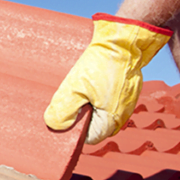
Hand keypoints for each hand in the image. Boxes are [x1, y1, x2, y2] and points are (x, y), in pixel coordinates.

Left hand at [44, 13, 171, 143]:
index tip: (62, 117)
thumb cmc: (101, 64)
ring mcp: (124, 102)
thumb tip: (55, 126)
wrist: (123, 41)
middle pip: (93, 125)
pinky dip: (94, 95)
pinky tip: (85, 84)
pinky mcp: (124, 90)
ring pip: (99, 112)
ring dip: (85, 104)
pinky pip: (105, 100)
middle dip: (78, 117)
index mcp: (111, 120)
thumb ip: (64, 109)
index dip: (73, 130)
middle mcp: (121, 115)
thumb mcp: (76, 87)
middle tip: (65, 101)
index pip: (88, 138)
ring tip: (75, 90)